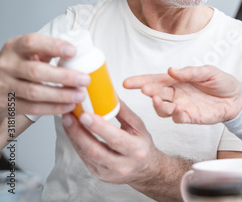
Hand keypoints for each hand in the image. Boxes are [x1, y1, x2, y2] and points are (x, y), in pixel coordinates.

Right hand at [0, 33, 88, 116]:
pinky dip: (53, 108)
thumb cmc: (20, 63)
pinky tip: (68, 106)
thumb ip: (49, 50)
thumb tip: (79, 52)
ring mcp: (5, 86)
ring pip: (34, 92)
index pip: (32, 42)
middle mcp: (7, 65)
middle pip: (36, 72)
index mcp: (14, 47)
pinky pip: (32, 108)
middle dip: (64, 77)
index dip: (54, 46)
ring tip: (80, 95)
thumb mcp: (30, 51)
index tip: (73, 51)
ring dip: (61, 95)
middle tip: (85, 80)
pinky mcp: (7, 104)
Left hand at [62, 100, 188, 200]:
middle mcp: (123, 165)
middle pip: (96, 150)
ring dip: (74, 137)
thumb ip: (124, 112)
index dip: (99, 128)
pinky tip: (72, 131)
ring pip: (87, 155)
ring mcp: (109, 172)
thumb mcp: (139, 127)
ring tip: (67, 121)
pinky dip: (77, 143)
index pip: (115, 139)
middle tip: (69, 116)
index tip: (85, 115)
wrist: (145, 169)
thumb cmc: (141, 145)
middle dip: (79, 132)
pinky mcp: (98, 174)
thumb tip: (110, 95)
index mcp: (136, 150)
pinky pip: (84, 158)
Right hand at [123, 65, 241, 123]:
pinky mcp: (191, 117)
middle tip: (145, 89)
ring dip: (159, 105)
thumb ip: (190, 72)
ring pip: (163, 109)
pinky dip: (176, 115)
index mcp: (177, 80)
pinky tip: (177, 109)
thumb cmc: (221, 82)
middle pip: (156, 94)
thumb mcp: (207, 72)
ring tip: (158, 100)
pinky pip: (179, 118)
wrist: (238, 97)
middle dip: (149, 92)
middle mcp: (176, 94)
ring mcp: (182, 106)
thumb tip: (171, 70)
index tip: (127, 82)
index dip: (141, 81)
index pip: (155, 80)